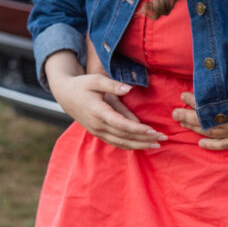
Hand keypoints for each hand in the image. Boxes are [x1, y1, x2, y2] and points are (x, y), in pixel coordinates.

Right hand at [50, 70, 166, 150]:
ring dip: (139, 145)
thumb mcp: (96, 80)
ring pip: (121, 143)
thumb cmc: (82, 85)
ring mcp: (97, 131)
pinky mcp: (98, 133)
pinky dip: (130, 146)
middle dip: (144, 139)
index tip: (152, 130)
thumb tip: (129, 89)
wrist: (65, 95)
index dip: (137, 129)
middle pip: (124, 137)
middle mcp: (97, 125)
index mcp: (98, 112)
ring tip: (157, 145)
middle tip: (162, 139)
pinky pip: (116, 143)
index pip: (121, 124)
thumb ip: (112, 85)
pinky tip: (142, 145)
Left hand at [171, 92, 227, 149]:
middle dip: (189, 116)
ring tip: (180, 122)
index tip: (184, 94)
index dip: (196, 103)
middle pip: (209, 120)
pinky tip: (201, 144)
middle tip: (174, 111)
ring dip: (196, 128)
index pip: (212, 107)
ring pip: (215, 133)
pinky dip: (214, 144)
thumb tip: (227, 54)